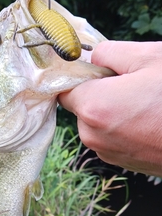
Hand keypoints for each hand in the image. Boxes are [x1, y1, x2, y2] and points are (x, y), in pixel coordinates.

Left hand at [58, 41, 161, 176]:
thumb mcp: (151, 57)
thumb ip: (110, 52)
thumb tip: (92, 56)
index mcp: (93, 107)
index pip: (64, 88)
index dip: (78, 76)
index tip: (96, 68)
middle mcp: (92, 135)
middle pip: (82, 105)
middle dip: (101, 91)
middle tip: (135, 82)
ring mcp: (107, 153)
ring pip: (97, 122)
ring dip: (114, 109)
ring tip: (148, 102)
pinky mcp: (123, 163)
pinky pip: (112, 137)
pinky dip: (125, 126)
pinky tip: (151, 119)